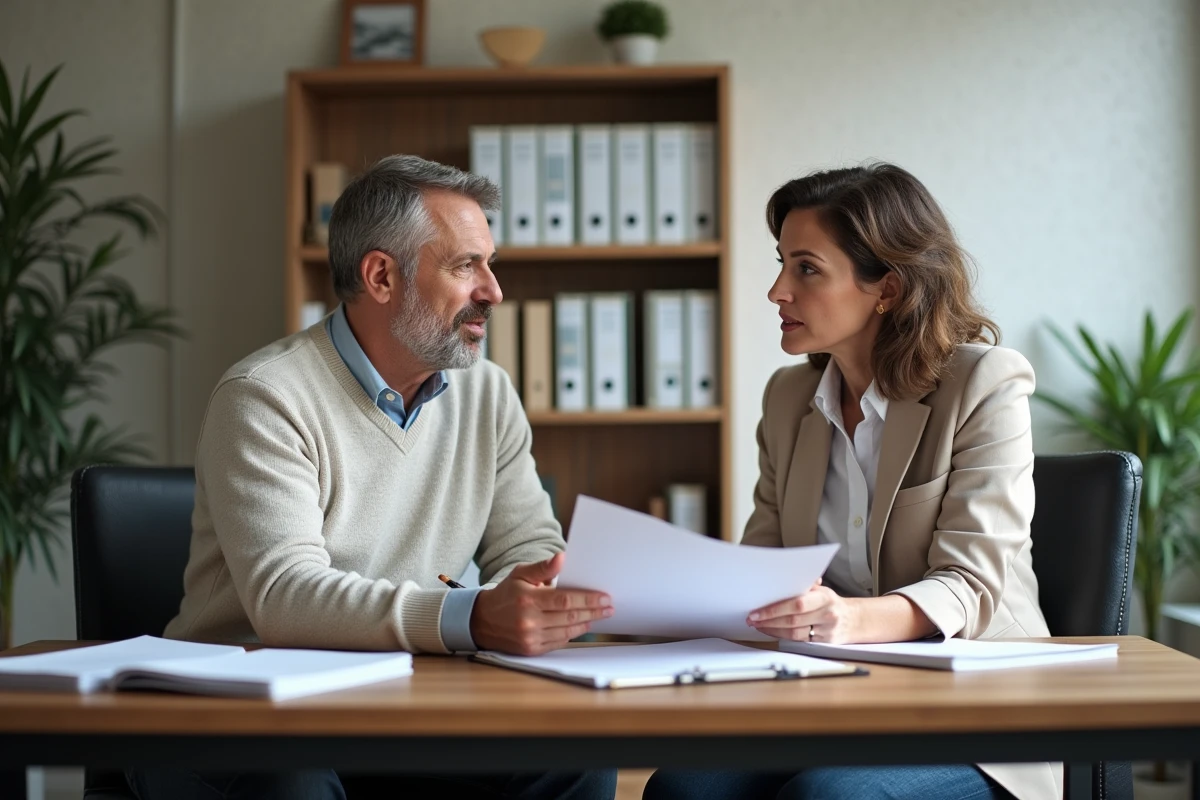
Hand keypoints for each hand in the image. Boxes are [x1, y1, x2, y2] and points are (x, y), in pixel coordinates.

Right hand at [470, 553, 612, 654]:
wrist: (482, 621)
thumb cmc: (506, 593)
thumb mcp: (520, 574)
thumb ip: (543, 568)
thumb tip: (562, 557)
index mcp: (528, 599)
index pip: (565, 600)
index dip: (588, 600)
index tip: (605, 598)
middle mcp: (529, 621)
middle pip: (570, 617)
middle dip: (593, 612)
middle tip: (609, 607)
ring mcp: (530, 638)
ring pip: (566, 632)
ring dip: (586, 624)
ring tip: (599, 616)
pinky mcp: (530, 650)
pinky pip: (558, 643)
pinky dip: (572, 634)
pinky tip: (582, 627)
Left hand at [747, 580, 861, 643]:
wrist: (855, 620)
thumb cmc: (831, 603)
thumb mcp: (822, 590)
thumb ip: (805, 586)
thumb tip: (783, 579)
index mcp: (825, 597)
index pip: (797, 604)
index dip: (775, 609)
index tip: (757, 611)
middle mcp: (827, 614)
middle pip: (792, 620)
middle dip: (769, 620)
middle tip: (752, 619)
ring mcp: (826, 630)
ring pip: (794, 633)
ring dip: (772, 630)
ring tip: (758, 625)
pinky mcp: (824, 643)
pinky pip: (799, 640)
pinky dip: (782, 636)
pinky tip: (772, 632)